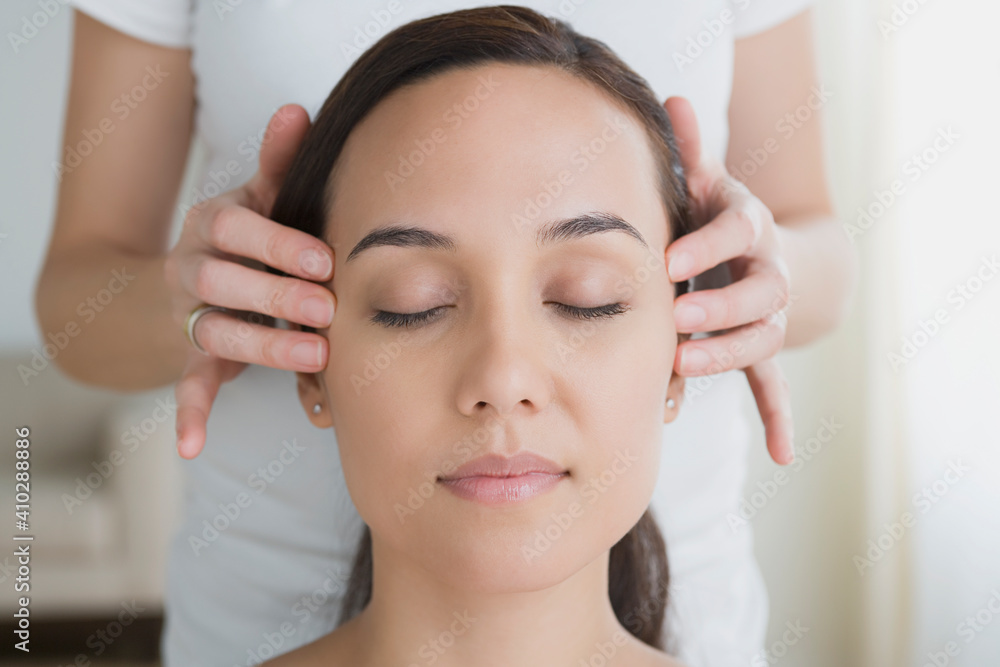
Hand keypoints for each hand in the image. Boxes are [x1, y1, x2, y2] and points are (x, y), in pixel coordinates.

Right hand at [164, 104, 334, 459]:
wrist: (182, 278)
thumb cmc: (244, 236)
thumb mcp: (259, 197)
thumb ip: (278, 162)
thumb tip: (298, 110)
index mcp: (213, 224)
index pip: (235, 229)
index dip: (277, 244)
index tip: (325, 260)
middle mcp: (194, 267)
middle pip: (223, 283)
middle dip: (276, 297)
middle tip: (327, 310)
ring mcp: (188, 315)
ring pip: (214, 333)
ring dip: (260, 348)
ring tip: (315, 359)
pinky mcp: (189, 356)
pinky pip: (185, 385)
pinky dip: (187, 415)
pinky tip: (192, 445)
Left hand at [662, 96, 793, 464]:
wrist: (766, 252)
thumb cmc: (720, 217)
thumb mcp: (709, 182)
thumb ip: (692, 150)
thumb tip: (673, 100)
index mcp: (749, 228)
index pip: (737, 232)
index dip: (708, 245)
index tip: (669, 261)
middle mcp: (767, 272)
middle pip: (758, 292)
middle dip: (720, 307)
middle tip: (677, 319)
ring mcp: (767, 315)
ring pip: (761, 338)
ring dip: (728, 355)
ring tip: (685, 366)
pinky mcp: (762, 348)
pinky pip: (773, 385)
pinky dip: (777, 418)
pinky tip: (781, 454)